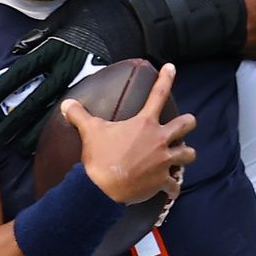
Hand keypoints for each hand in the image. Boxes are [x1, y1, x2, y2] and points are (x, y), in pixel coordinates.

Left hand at [0, 0, 147, 149]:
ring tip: (21, 146)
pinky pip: (79, 109)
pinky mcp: (95, 86)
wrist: (130, 24)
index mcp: (53, 49)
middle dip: (16, 119)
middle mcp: (65, 68)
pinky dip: (65, 124)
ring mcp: (81, 81)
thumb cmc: (95, 18)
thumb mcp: (63, 17)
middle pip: (34, 97)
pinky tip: (54, 137)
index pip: (21, 73)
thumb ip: (39, 34)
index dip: (3, 89)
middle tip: (1, 137)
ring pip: (54, 108)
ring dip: (36, 128)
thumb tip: (19, 49)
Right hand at [62, 63, 196, 205]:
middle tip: (185, 124)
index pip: (158, 94)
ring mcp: (163, 161)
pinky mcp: (162, 181)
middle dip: (188, 123)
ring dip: (186, 154)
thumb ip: (79, 114)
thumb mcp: (89, 131)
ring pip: (188, 154)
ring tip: (182, 155)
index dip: (166, 78)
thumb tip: (67, 103)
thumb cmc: (99, 157)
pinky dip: (173, 187)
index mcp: (144, 123)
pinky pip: (175, 185)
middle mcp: (159, 140)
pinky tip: (171, 188)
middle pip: (186, 125)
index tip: (171, 67)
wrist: (102, 188)